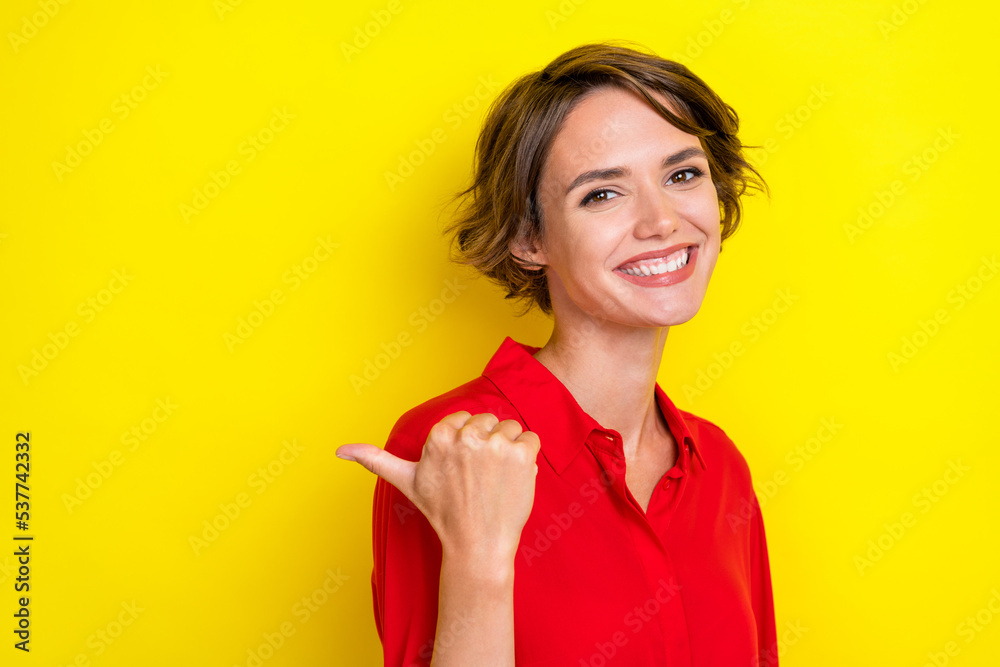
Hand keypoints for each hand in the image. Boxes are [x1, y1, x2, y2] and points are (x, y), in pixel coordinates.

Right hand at [338, 411, 540, 557]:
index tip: (462, 469)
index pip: (465, 418)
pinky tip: (514, 478)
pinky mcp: (521, 454)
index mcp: (439, 435)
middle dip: (488, 444)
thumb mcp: (406, 482)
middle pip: (489, 420)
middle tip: (479, 477)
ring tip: (496, 479)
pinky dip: (529, 457)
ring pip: (511, 427)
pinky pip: (532, 437)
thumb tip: (339, 451)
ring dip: (509, 450)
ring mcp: (495, 445)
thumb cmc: (442, 512)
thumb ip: (375, 459)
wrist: (477, 545)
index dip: (467, 443)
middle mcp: (466, 436)